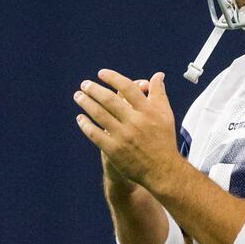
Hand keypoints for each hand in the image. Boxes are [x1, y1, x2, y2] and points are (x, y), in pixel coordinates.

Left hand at [74, 69, 179, 191]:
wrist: (162, 170)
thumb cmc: (164, 140)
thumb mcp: (166, 114)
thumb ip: (159, 93)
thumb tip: (157, 75)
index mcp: (148, 111)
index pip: (127, 87)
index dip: (113, 78)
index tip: (101, 74)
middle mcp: (135, 121)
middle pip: (109, 99)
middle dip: (94, 89)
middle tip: (85, 84)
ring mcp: (123, 136)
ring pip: (99, 114)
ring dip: (86, 103)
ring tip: (79, 96)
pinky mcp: (114, 150)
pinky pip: (95, 134)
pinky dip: (86, 125)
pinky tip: (80, 118)